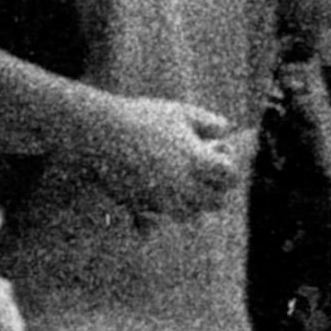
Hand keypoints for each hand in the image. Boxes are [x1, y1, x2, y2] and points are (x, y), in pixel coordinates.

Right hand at [85, 94, 246, 218]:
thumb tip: (227, 128)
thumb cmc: (142, 118)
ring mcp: (164, 199)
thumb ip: (209, 121)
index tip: (215, 152)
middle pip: (215, 201)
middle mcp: (184, 185)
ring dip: (192, 201)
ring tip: (180, 180)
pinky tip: (159, 188)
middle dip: (213, 187)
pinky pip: (164, 219)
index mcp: (197, 161)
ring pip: (192, 214)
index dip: (226, 165)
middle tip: (201, 170)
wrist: (100, 132)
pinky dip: (167, 208)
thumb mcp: (179, 112)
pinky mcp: (144, 207)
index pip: (229, 177)